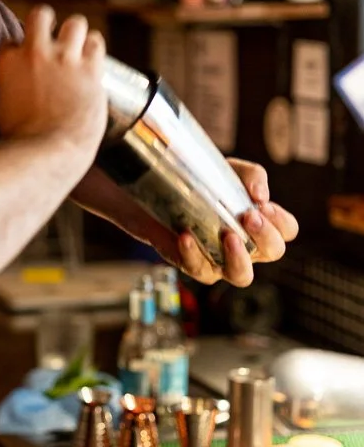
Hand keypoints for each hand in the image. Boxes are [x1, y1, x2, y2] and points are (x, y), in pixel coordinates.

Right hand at [0, 6, 107, 167]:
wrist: (47, 153)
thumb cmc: (22, 141)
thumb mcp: (3, 111)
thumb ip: (11, 93)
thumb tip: (14, 98)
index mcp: (9, 63)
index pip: (12, 41)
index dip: (21, 49)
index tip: (27, 61)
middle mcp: (35, 53)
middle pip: (41, 15)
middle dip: (47, 22)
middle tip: (52, 37)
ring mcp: (64, 59)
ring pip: (75, 23)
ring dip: (76, 34)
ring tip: (77, 46)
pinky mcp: (90, 69)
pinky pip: (96, 42)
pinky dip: (94, 48)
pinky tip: (93, 57)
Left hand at [176, 158, 298, 286]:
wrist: (160, 191)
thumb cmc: (203, 182)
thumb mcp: (229, 170)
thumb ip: (251, 175)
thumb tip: (260, 195)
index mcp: (260, 222)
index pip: (287, 229)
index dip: (280, 221)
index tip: (262, 205)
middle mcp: (247, 246)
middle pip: (273, 252)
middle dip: (265, 235)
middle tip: (249, 217)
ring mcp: (222, 260)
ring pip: (242, 275)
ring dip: (239, 259)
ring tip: (229, 237)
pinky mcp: (194, 265)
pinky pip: (198, 268)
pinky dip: (193, 253)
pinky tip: (186, 236)